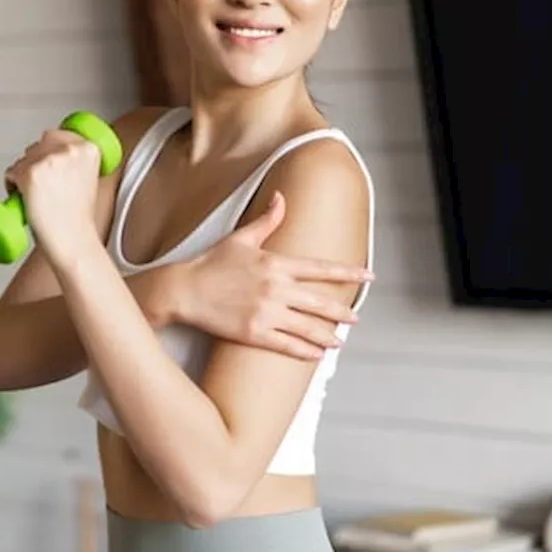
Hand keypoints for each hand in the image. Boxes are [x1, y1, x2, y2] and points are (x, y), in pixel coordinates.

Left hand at [3, 129, 102, 264]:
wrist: (73, 240)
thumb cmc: (77, 217)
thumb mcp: (88, 179)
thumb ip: (74, 161)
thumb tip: (51, 154)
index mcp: (88, 148)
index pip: (58, 135)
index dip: (49, 152)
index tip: (48, 166)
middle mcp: (69, 149)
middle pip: (38, 145)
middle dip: (34, 162)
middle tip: (41, 186)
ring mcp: (48, 160)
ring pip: (23, 158)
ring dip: (22, 174)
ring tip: (33, 195)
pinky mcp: (30, 173)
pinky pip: (11, 172)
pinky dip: (11, 184)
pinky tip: (23, 197)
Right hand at [149, 191, 373, 359]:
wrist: (184, 289)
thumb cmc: (210, 263)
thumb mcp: (240, 238)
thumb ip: (267, 220)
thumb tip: (281, 198)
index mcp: (275, 264)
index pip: (320, 269)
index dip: (347, 273)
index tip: (367, 276)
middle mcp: (275, 289)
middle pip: (320, 303)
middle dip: (341, 311)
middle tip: (355, 317)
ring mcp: (266, 313)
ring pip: (307, 328)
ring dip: (327, 335)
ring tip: (338, 341)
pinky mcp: (254, 333)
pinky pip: (287, 346)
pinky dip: (305, 351)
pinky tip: (315, 354)